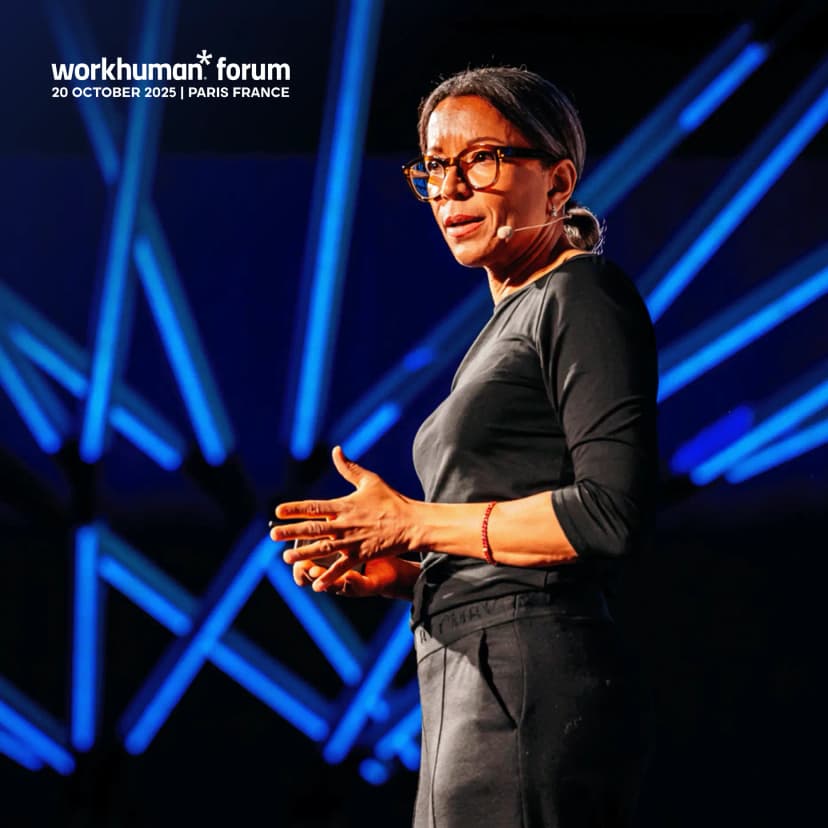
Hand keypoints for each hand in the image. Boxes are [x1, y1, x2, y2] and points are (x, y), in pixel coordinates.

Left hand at [270, 446, 418, 590]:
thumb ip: (349, 468)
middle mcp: (344, 524)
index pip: (314, 507)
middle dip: (292, 531)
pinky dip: (329, 577)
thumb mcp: (370, 481)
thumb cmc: (391, 500)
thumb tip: (336, 450)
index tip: (278, 511)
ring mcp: (352, 541)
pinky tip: (316, 584)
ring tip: (286, 557)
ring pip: (322, 549)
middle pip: (313, 528)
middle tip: (273, 535)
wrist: (411, 522)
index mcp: (344, 506)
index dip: (295, 508)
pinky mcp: (361, 555)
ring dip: (304, 553)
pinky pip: (341, 568)